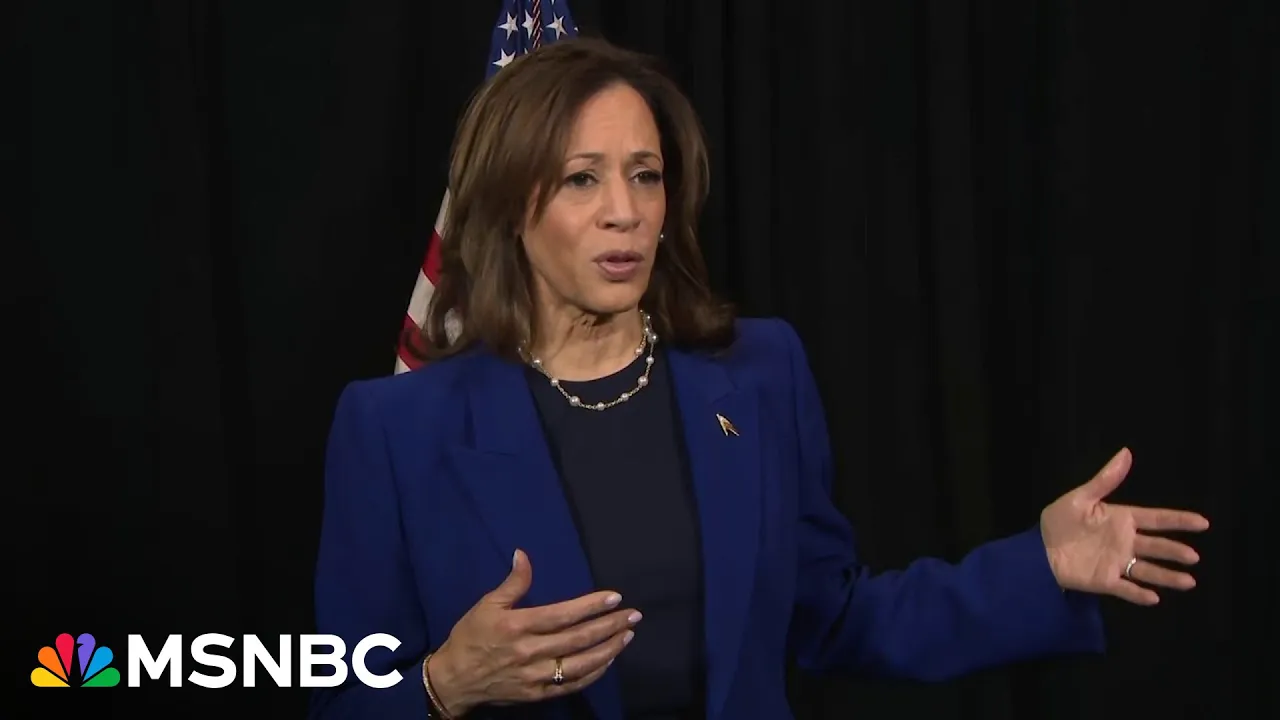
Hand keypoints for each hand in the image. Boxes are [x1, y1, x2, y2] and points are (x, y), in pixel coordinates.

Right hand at [426, 549, 640, 714]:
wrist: (453, 681)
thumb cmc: (470, 637)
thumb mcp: (486, 605)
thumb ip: (512, 582)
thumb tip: (523, 554)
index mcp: (517, 626)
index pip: (562, 615)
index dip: (590, 606)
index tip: (614, 597)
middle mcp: (530, 651)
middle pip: (578, 639)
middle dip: (609, 626)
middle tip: (634, 615)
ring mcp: (536, 676)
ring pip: (580, 664)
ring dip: (608, 650)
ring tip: (627, 636)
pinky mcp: (538, 694)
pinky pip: (571, 685)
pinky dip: (593, 674)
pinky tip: (608, 661)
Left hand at [1039, 448, 1209, 604]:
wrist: (1038, 549)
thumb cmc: (1060, 521)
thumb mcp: (1081, 498)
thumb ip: (1105, 480)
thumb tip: (1126, 452)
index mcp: (1121, 519)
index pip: (1156, 519)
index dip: (1179, 520)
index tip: (1203, 522)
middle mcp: (1125, 542)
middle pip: (1157, 546)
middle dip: (1176, 551)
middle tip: (1194, 557)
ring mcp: (1117, 562)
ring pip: (1148, 570)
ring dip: (1167, 576)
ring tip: (1188, 582)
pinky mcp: (1105, 581)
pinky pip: (1126, 589)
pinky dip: (1139, 594)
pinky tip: (1154, 598)